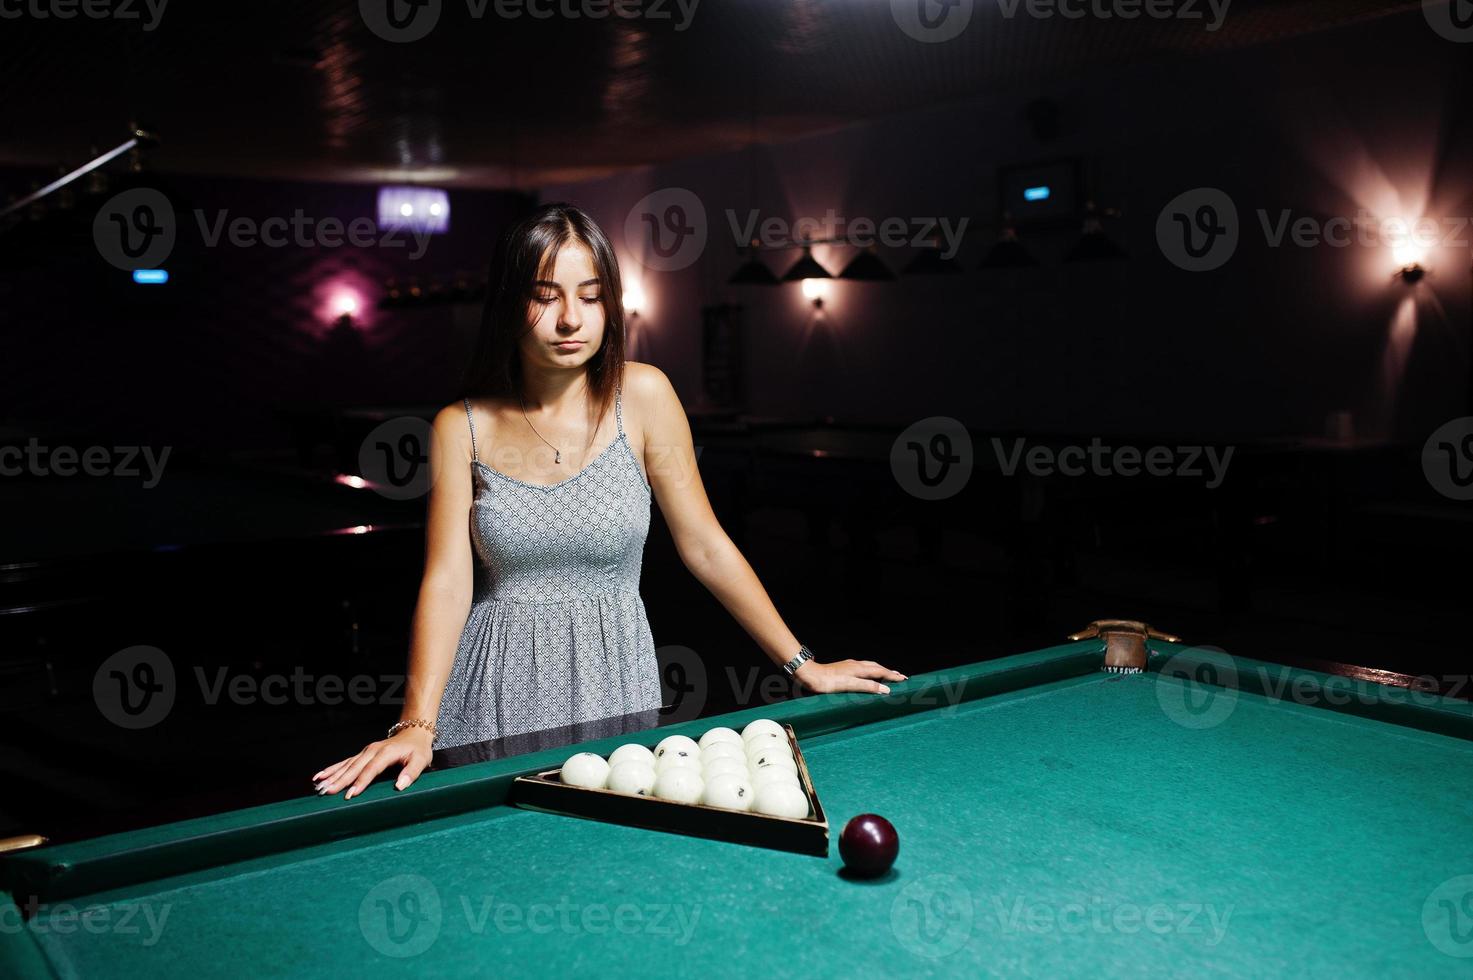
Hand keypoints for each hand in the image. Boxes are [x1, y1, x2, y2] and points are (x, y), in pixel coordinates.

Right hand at [312, 727, 433, 799]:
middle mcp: (372, 750)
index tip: (351, 794)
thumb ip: (411, 772)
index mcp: (386, 753)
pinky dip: (332, 769)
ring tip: (319, 786)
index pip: (371, 769)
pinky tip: (320, 776)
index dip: (361, 782)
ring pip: (346, 764)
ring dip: (332, 775)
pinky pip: (345, 762)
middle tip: (327, 792)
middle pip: (354, 767)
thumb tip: (400, 785)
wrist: (413, 731)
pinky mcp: (362, 754)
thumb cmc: (418, 748)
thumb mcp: (421, 760)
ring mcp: (366, 751)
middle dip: (340, 780)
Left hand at [793, 658, 906, 694]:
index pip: (881, 672)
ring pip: (869, 666)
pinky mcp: (843, 668)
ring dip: (880, 670)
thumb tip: (886, 689)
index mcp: (859, 669)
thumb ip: (868, 686)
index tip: (904, 679)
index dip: (893, 676)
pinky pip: (862, 668)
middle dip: (889, 672)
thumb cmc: (827, 682)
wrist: (809, 674)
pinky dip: (870, 671)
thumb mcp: (849, 685)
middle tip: (900, 677)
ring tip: (887, 674)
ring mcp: (849, 665)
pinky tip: (866, 674)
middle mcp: (856, 665)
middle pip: (877, 667)